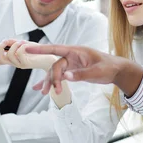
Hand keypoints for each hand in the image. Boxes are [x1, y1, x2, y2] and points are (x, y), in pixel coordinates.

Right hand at [0, 39, 57, 70]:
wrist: (51, 58)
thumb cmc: (38, 51)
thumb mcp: (24, 44)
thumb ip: (14, 43)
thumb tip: (5, 41)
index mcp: (13, 60)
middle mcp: (15, 63)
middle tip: (6, 41)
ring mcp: (20, 64)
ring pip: (8, 55)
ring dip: (13, 45)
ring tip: (22, 42)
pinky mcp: (27, 63)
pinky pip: (19, 53)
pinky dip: (21, 46)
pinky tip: (27, 44)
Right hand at [26, 44, 142, 96]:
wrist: (116, 70)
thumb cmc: (109, 67)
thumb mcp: (97, 72)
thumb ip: (82, 74)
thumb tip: (66, 77)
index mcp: (76, 51)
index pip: (55, 49)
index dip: (40, 49)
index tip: (27, 49)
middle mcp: (71, 56)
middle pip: (55, 66)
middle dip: (52, 78)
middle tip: (53, 91)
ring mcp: (71, 63)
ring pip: (55, 72)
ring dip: (49, 82)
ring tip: (43, 93)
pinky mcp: (72, 71)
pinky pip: (59, 76)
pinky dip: (51, 82)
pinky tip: (40, 88)